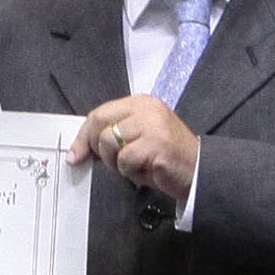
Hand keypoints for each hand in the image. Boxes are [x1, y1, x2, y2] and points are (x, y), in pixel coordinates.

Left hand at [72, 95, 198, 202]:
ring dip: (117, 163)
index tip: (75, 155)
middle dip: (98, 149)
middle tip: (112, 163)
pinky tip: (147, 170)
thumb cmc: (165, 158)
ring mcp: (152, 124)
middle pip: (100, 122)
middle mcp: (147, 108)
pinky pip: (125, 159)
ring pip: (109, 142)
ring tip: (136, 166)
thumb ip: (112, 136)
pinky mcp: (157, 143)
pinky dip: (130, 172)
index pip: (100, 113)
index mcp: (141, 103)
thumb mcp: (136, 139)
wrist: (198, 171)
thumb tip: (79, 149)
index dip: (83, 136)